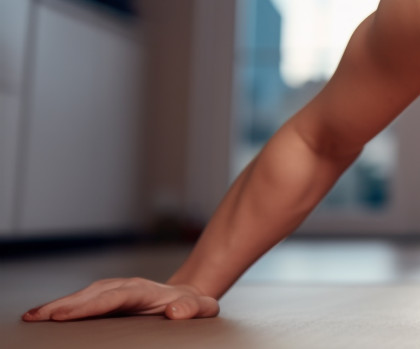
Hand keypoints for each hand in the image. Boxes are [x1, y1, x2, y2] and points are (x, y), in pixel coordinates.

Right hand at [21, 277, 218, 321]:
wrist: (189, 297)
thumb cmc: (194, 306)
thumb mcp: (203, 308)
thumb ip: (193, 309)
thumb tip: (176, 312)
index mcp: (146, 291)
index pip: (115, 297)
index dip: (90, 306)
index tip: (66, 316)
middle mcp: (126, 287)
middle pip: (92, 295)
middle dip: (64, 305)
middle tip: (38, 317)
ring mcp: (115, 290)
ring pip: (83, 297)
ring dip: (57, 305)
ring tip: (32, 317)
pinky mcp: (107, 297)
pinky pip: (82, 301)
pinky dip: (62, 307)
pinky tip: (42, 315)